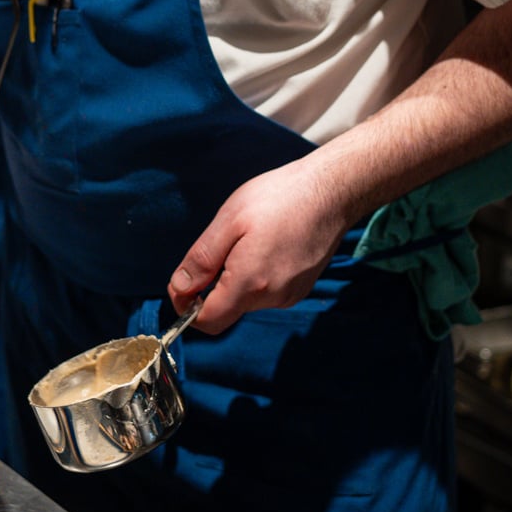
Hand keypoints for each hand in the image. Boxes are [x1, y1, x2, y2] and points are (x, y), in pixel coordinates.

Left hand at [168, 156, 352, 334]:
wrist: (332, 190)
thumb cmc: (280, 198)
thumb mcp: (229, 220)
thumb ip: (201, 260)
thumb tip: (179, 288)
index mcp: (250, 284)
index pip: (208, 322)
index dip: (186, 308)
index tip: (183, 282)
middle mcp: (272, 298)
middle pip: (226, 310)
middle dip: (211, 287)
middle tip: (220, 245)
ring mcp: (290, 295)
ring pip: (246, 300)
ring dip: (235, 278)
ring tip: (248, 240)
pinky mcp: (301, 287)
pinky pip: (266, 292)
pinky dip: (255, 276)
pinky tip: (265, 245)